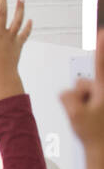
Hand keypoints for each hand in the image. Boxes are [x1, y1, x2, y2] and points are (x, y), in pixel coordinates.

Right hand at [0, 0, 31, 101]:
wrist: (1, 75)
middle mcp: (0, 34)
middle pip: (2, 13)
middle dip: (2, 0)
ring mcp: (11, 37)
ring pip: (17, 19)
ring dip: (20, 8)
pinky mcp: (19, 43)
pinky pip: (25, 33)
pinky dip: (28, 26)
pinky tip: (30, 20)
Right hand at [61, 27, 103, 156]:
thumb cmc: (95, 136)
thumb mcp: (75, 115)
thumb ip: (68, 96)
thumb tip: (69, 91)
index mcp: (103, 90)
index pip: (100, 64)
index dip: (101, 48)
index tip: (102, 33)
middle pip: (85, 84)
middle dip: (82, 96)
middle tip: (87, 116)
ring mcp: (103, 99)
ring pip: (86, 94)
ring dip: (86, 105)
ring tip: (93, 121)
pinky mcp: (100, 107)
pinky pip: (88, 102)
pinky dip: (88, 109)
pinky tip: (95, 122)